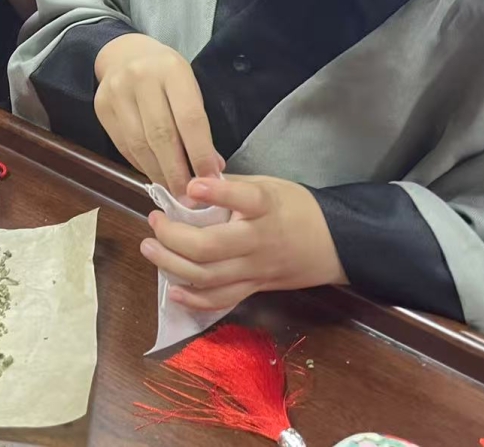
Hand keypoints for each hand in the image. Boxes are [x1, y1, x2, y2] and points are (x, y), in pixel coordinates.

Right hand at [93, 34, 224, 197]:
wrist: (124, 54)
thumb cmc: (165, 74)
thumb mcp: (189, 87)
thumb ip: (198, 124)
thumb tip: (211, 168)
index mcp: (172, 70)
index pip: (190, 119)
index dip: (201, 153)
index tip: (211, 179)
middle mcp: (141, 78)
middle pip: (162, 135)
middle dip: (178, 171)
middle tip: (190, 197)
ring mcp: (117, 92)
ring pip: (139, 145)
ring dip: (159, 173)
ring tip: (174, 191)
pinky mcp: (101, 107)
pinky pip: (123, 146)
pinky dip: (141, 165)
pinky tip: (154, 174)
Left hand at [141, 175, 347, 310]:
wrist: (334, 243)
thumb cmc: (296, 208)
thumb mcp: (270, 184)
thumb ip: (231, 186)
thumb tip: (191, 187)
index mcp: (266, 207)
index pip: (243, 199)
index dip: (217, 194)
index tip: (192, 187)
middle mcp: (259, 241)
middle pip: (211, 247)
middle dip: (173, 236)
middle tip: (155, 220)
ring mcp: (255, 270)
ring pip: (208, 276)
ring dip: (171, 265)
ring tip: (150, 247)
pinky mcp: (255, 289)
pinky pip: (222, 300)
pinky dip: (194, 299)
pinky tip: (173, 290)